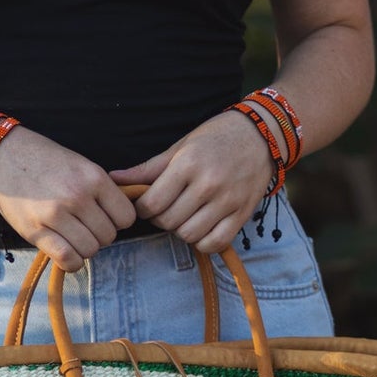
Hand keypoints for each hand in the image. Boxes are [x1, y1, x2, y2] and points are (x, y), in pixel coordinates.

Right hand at [0, 127, 136, 271]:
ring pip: (90, 250)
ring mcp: (56, 215)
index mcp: (94, 178)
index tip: (104, 217)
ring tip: (71, 235)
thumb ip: (102, 190)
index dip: (117, 220)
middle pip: (108, 236)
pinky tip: (65, 251)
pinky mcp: (36, 231)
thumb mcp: (82, 165)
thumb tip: (121, 218)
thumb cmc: (45, 160)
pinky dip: (71, 261)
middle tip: (83, 225)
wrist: (4, 156)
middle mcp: (78, 197)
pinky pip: (68, 259)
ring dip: (83, 248)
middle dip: (99, 235)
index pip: (126, 217)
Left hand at [110, 111, 273, 254]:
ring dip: (180, 230)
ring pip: (190, 235)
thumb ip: (147, 168)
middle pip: (169, 221)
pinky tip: (201, 227)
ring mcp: (228, 201)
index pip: (152, 203)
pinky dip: (203, 241)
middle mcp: (208, 184)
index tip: (147, 204)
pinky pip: (216, 242)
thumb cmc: (216, 137)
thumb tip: (114, 179)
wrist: (262, 134)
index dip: (142, 209)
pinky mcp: (243, 213)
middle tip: (165, 209)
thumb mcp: (180, 147)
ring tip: (184, 216)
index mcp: (188, 164)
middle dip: (160, 219)